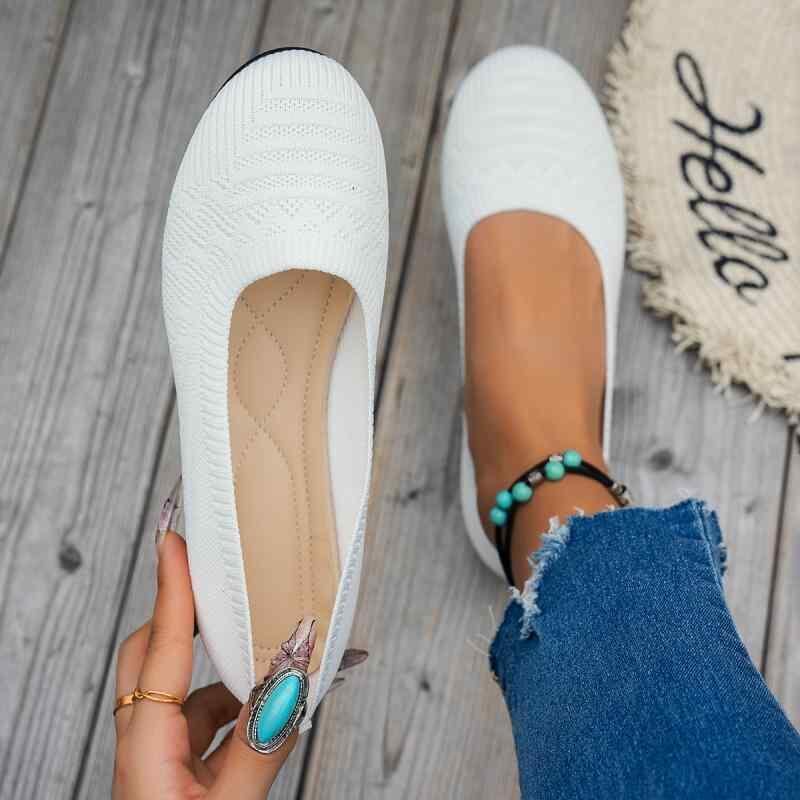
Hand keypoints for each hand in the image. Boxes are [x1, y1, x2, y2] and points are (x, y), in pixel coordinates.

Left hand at [112, 531, 293, 798]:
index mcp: (146, 750)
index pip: (159, 651)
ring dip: (229, 671)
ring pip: (187, 691)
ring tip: (276, 659)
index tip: (173, 542)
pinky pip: (205, 722)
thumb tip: (292, 685)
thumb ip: (261, 745)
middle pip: (153, 656)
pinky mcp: (177, 774)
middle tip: (216, 578)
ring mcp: (159, 760)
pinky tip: (272, 709)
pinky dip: (239, 707)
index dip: (170, 590)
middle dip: (185, 614)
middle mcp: (145, 747)